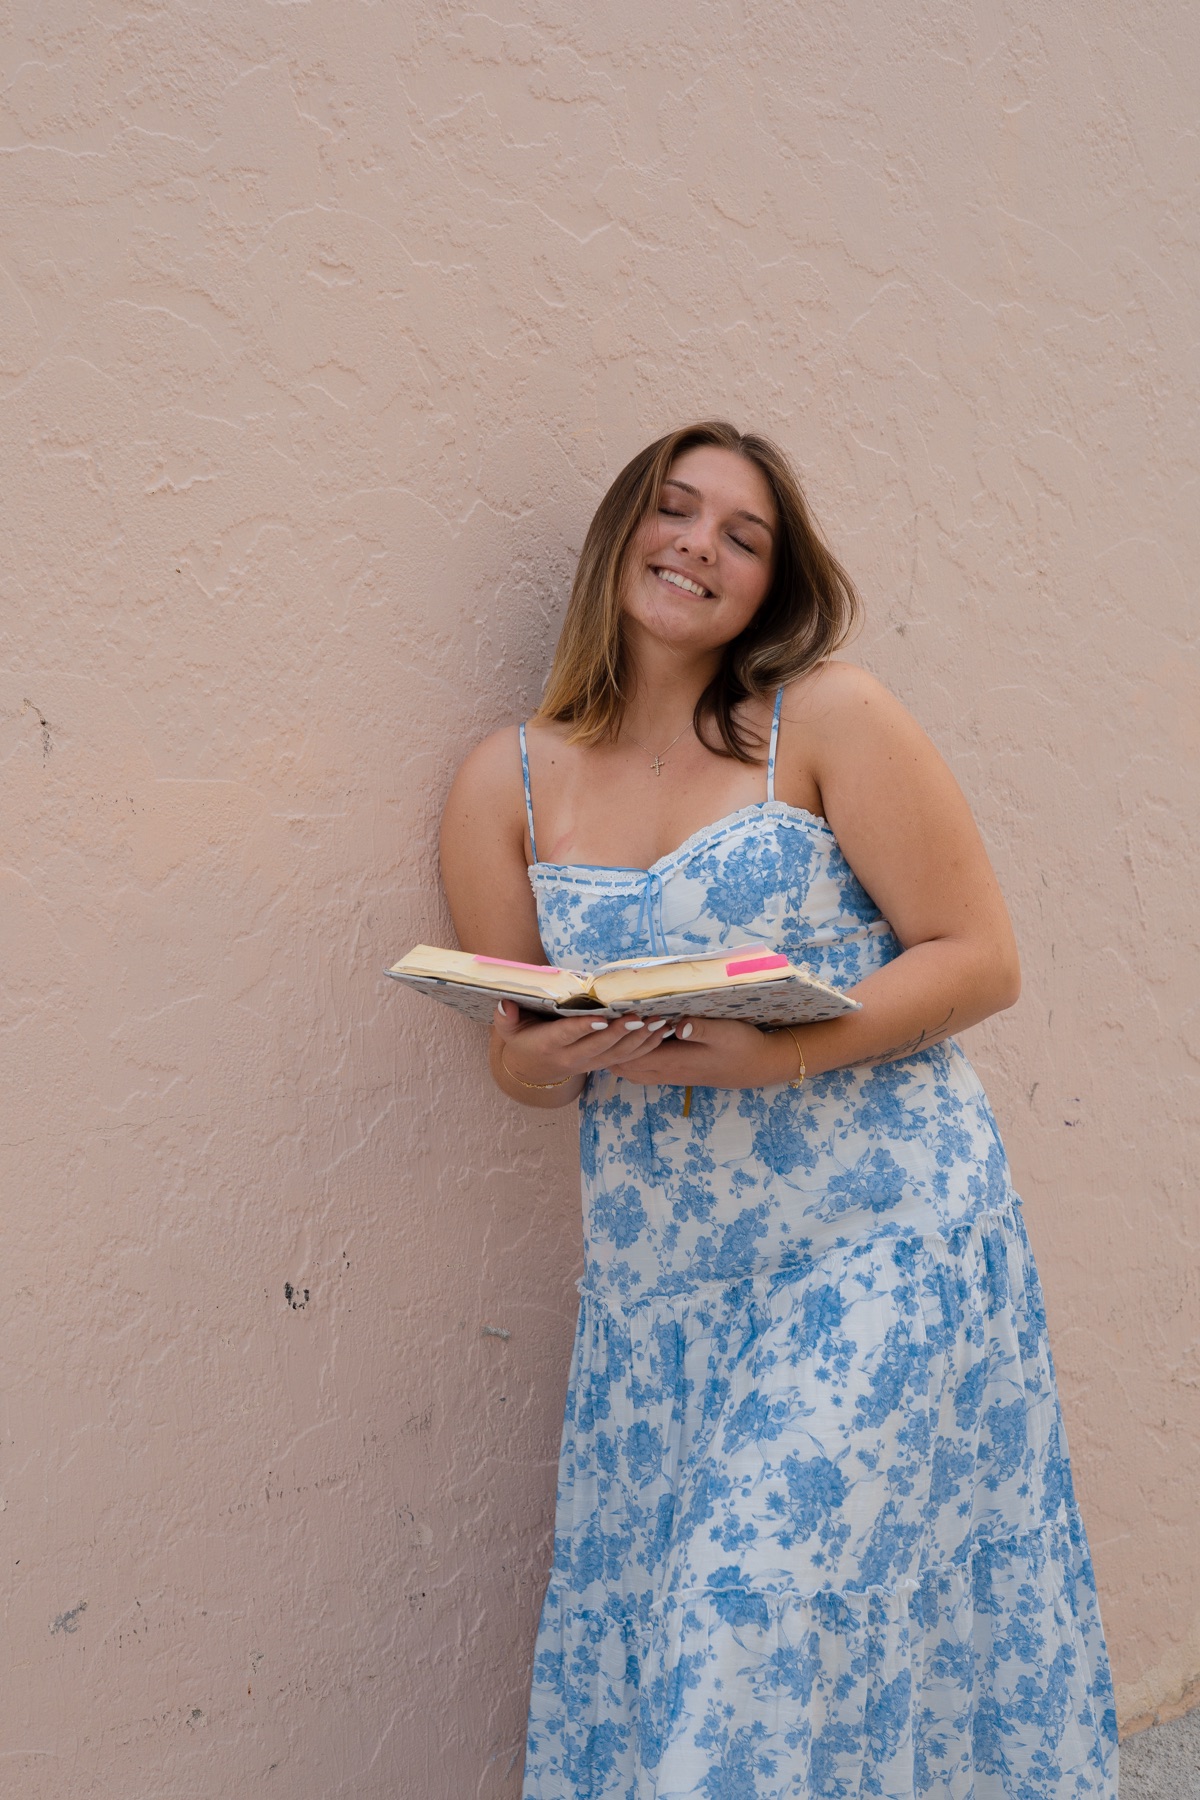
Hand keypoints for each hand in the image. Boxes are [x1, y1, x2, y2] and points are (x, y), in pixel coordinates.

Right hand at [492, 1000, 675, 1086]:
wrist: (533, 1068)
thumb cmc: (523, 1039)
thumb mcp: (509, 1030)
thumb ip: (506, 1017)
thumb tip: (504, 1004)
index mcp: (550, 1045)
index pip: (568, 1036)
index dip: (584, 1028)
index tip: (601, 1019)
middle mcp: (572, 1058)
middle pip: (599, 1047)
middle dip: (620, 1033)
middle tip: (639, 1016)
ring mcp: (590, 1063)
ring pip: (618, 1055)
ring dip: (640, 1039)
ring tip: (659, 1022)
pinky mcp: (603, 1063)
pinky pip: (628, 1058)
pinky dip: (647, 1046)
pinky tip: (663, 1031)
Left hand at [608, 1016, 786, 1089]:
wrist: (757, 1067)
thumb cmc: (741, 1047)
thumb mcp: (725, 1033)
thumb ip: (701, 1029)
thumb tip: (679, 1025)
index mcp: (673, 1062)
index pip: (630, 1057)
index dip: (617, 1041)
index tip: (611, 1018)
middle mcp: (666, 1072)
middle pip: (623, 1067)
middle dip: (611, 1047)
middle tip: (607, 1020)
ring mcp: (669, 1074)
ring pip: (630, 1070)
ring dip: (621, 1051)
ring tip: (617, 1026)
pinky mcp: (674, 1071)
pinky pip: (643, 1068)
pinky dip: (632, 1054)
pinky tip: (635, 1034)